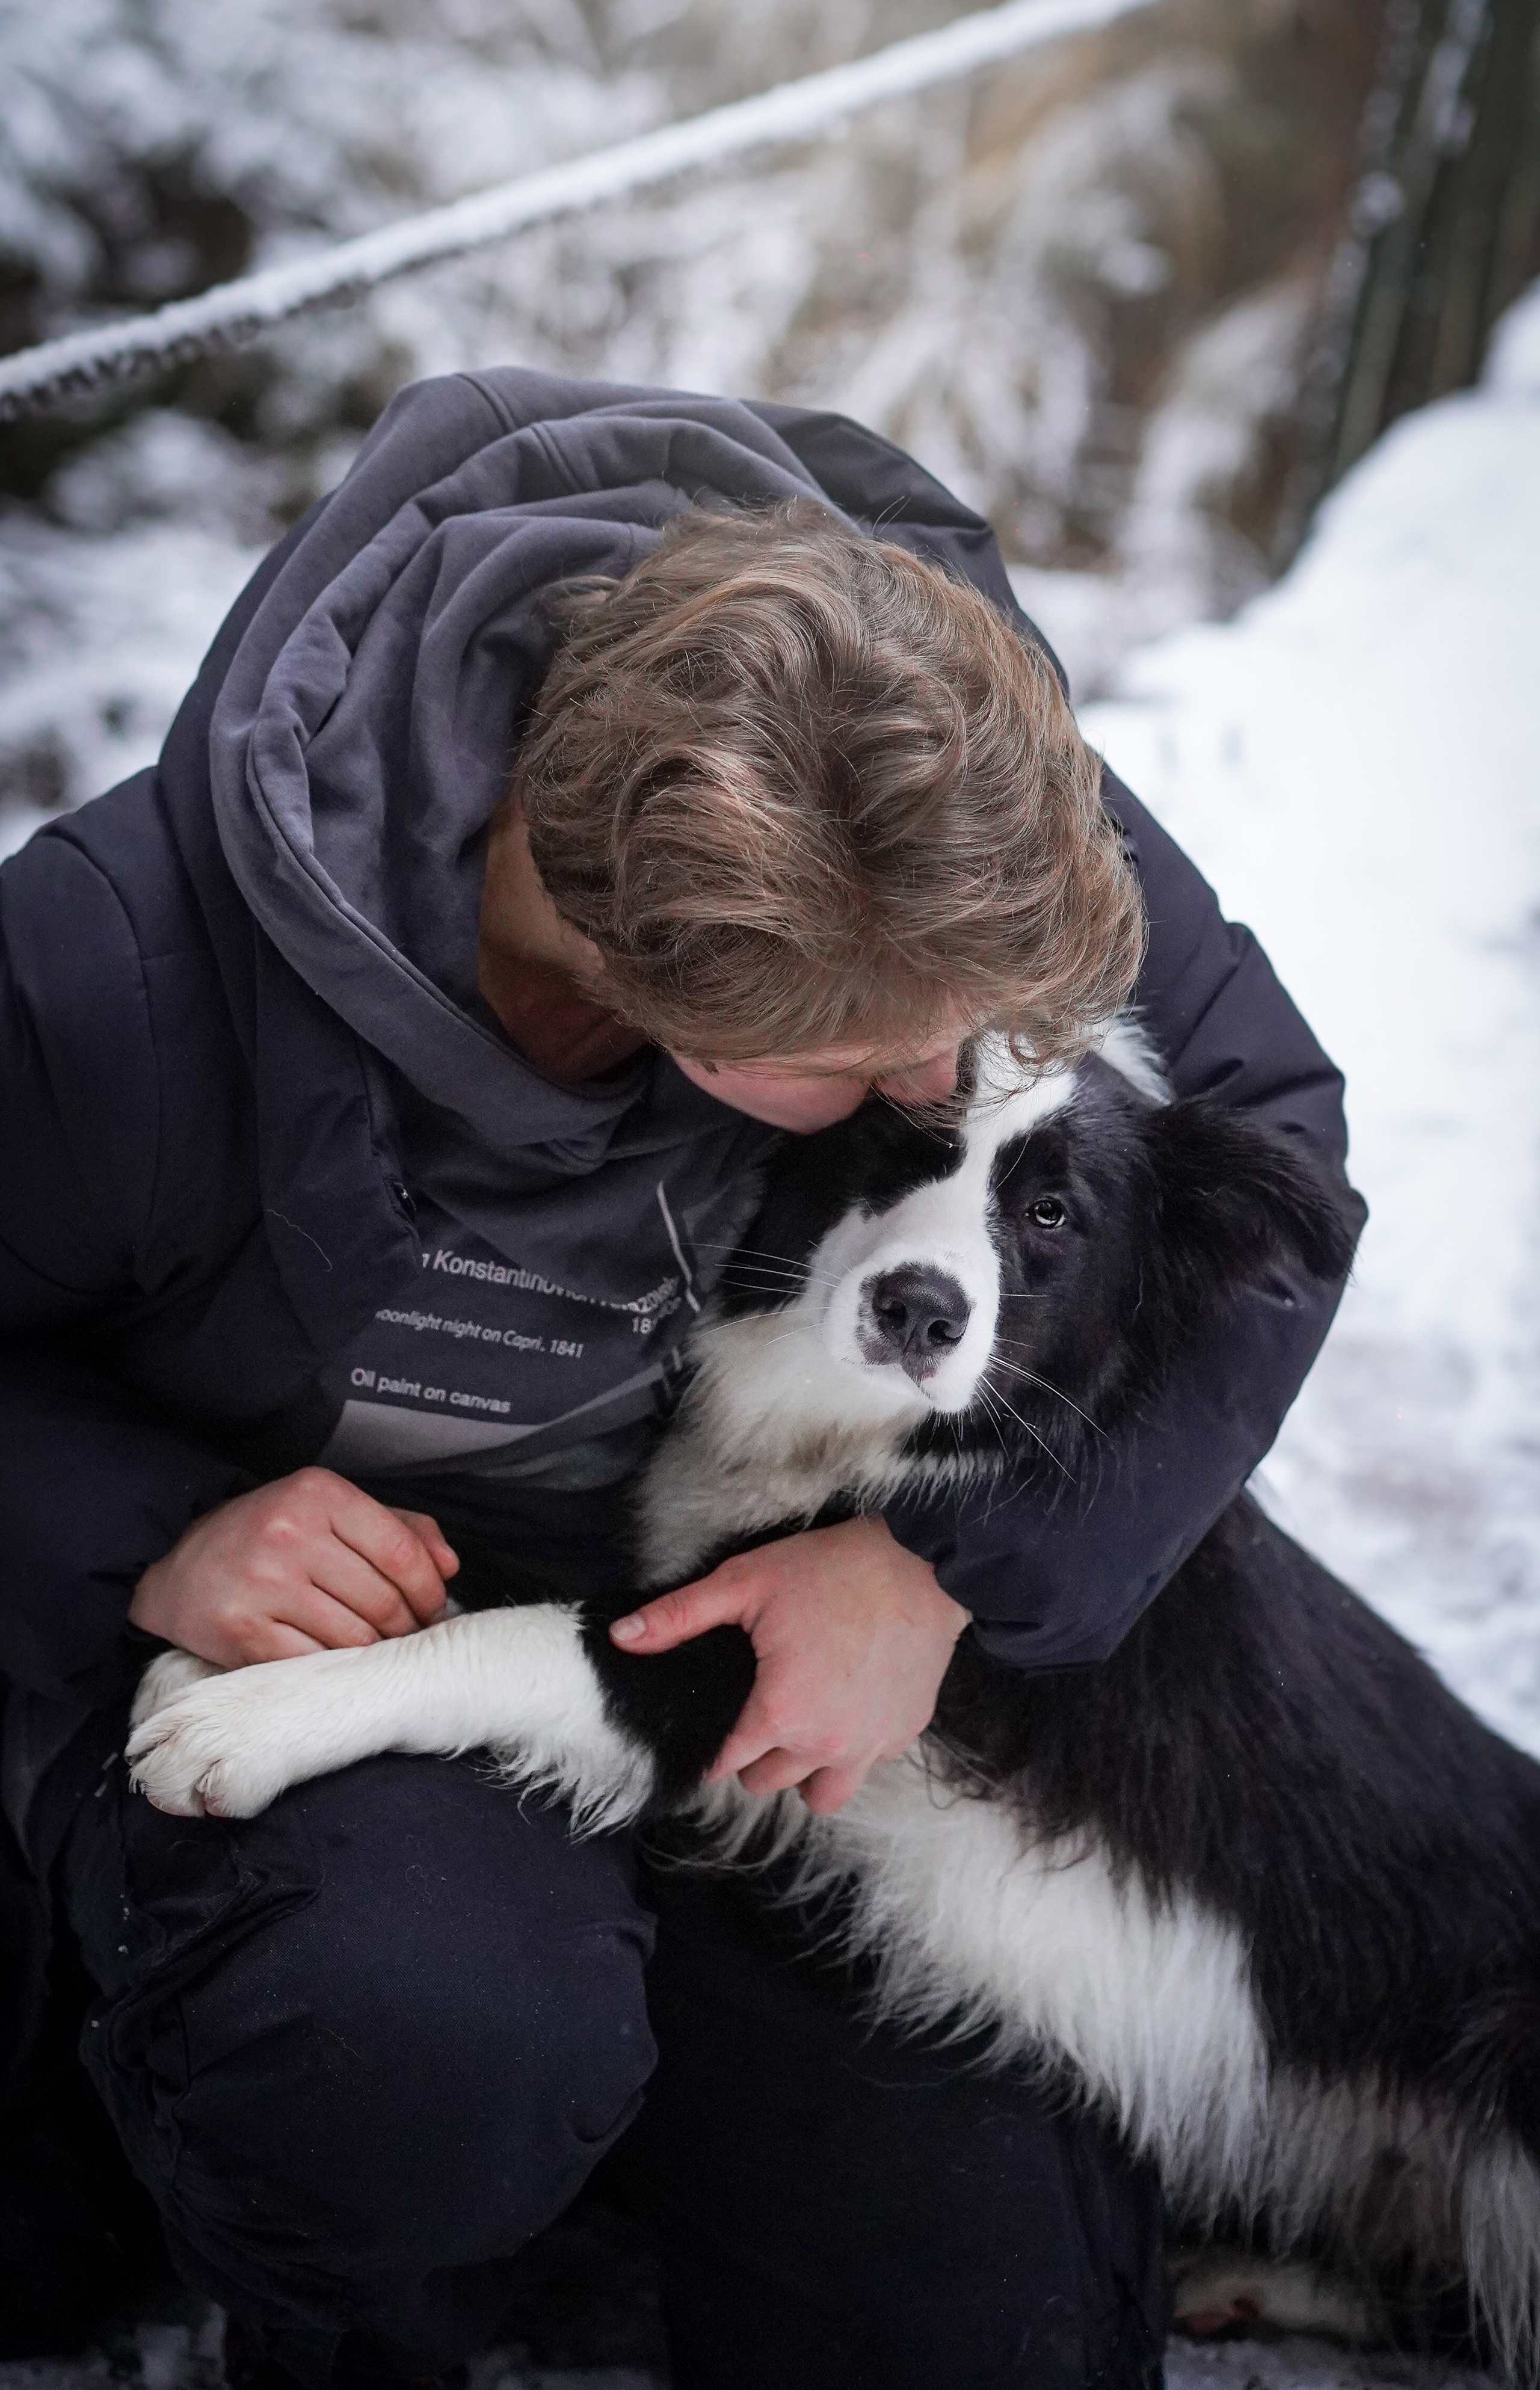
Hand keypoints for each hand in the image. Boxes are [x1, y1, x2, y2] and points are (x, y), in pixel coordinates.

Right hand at [129, 1467, 458, 1668]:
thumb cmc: (269, 1537)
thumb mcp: (330, 1511)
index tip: (432, 1607)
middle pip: (383, 1600)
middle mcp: (290, 1534)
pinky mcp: (242, 1631)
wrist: (177, 1566)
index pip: (402, 1551)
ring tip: (371, 1645)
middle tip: (404, 1634)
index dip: (429, 1589)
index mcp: (318, 1494)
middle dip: (406, 1626)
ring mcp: (263, 1584)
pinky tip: (335, 1659)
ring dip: (373, 1651)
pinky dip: (335, 1668)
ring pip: (354, 1638)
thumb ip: (400, 1528)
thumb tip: (451, 1565)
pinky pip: (315, 1662)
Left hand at [609, 1515, 968, 1813]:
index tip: (716, 1724)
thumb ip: (678, 1617)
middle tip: (757, 1710)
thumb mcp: (744, 1582)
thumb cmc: (832, 1569)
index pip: (725, 1762)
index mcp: (778, 1715)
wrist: (924, 1563)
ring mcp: (869, 1747)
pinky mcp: (905, 1735)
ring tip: (801, 1725)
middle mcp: (824, 1745)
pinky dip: (851, 1750)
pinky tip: (847, 1706)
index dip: (712, 1746)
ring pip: (821, 1795)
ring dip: (803, 1772)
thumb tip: (621, 1638)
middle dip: (754, 1756)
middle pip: (767, 1784)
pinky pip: (866, 1766)